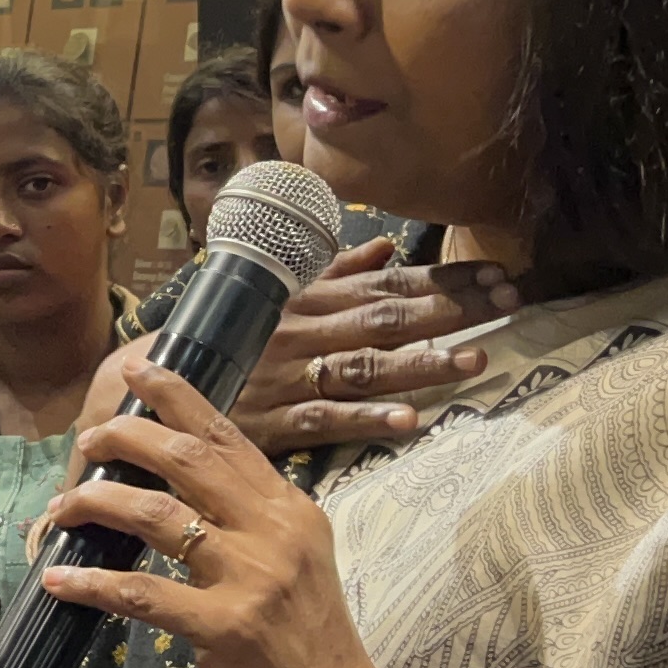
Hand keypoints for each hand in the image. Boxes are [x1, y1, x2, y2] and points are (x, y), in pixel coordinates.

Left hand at [36, 357, 432, 667]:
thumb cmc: (313, 656)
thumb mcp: (296, 572)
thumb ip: (251, 530)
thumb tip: (180, 498)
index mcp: (293, 511)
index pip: (228, 437)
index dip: (177, 397)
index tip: (135, 371)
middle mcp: (276, 532)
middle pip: (188, 458)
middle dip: (126, 437)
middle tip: (86, 441)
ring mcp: (254, 578)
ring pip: (156, 514)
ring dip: (96, 503)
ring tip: (60, 507)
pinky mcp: (227, 629)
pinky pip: (140, 593)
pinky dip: (90, 585)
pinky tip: (57, 581)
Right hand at [227, 241, 514, 456]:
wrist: (157, 381)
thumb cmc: (227, 336)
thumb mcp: (277, 295)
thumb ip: (333, 271)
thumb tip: (386, 246)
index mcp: (308, 298)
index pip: (387, 283)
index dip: (445, 280)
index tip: (499, 276)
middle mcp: (303, 331)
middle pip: (385, 319)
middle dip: (450, 311)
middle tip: (509, 304)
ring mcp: (288, 375)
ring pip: (363, 366)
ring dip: (420, 364)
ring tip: (475, 362)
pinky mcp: (272, 420)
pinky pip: (324, 418)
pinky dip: (366, 418)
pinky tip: (409, 421)